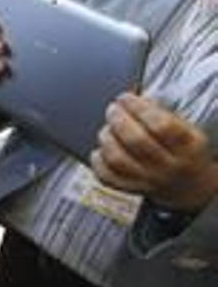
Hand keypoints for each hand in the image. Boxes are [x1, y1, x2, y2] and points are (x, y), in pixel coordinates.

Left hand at [92, 93, 217, 211]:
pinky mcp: (132, 189)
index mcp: (188, 146)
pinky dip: (98, 160)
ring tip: (107, 128)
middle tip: (112, 109)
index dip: (138, 107)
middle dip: (118, 119)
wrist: (188, 184)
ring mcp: (149, 180)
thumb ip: (160, 113)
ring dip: (106, 138)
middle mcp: (169, 166)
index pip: (161, 125)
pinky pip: (107, 176)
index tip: (126, 98)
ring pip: (117, 159)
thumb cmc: (182, 148)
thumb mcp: (186, 128)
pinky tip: (101, 149)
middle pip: (135, 140)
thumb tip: (130, 99)